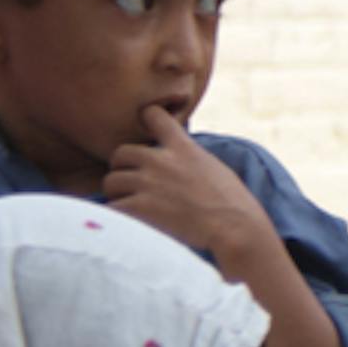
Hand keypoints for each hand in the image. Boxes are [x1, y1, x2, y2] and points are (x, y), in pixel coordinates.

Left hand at [104, 107, 269, 265]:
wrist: (236, 230)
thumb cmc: (234, 205)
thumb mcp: (216, 169)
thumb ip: (191, 159)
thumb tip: (182, 160)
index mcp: (184, 148)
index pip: (153, 116)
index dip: (145, 119)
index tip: (145, 127)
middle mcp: (161, 161)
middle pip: (121, 153)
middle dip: (123, 168)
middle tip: (131, 183)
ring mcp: (148, 183)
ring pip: (111, 182)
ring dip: (118, 194)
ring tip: (132, 207)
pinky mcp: (139, 207)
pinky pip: (112, 207)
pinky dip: (118, 216)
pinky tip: (130, 223)